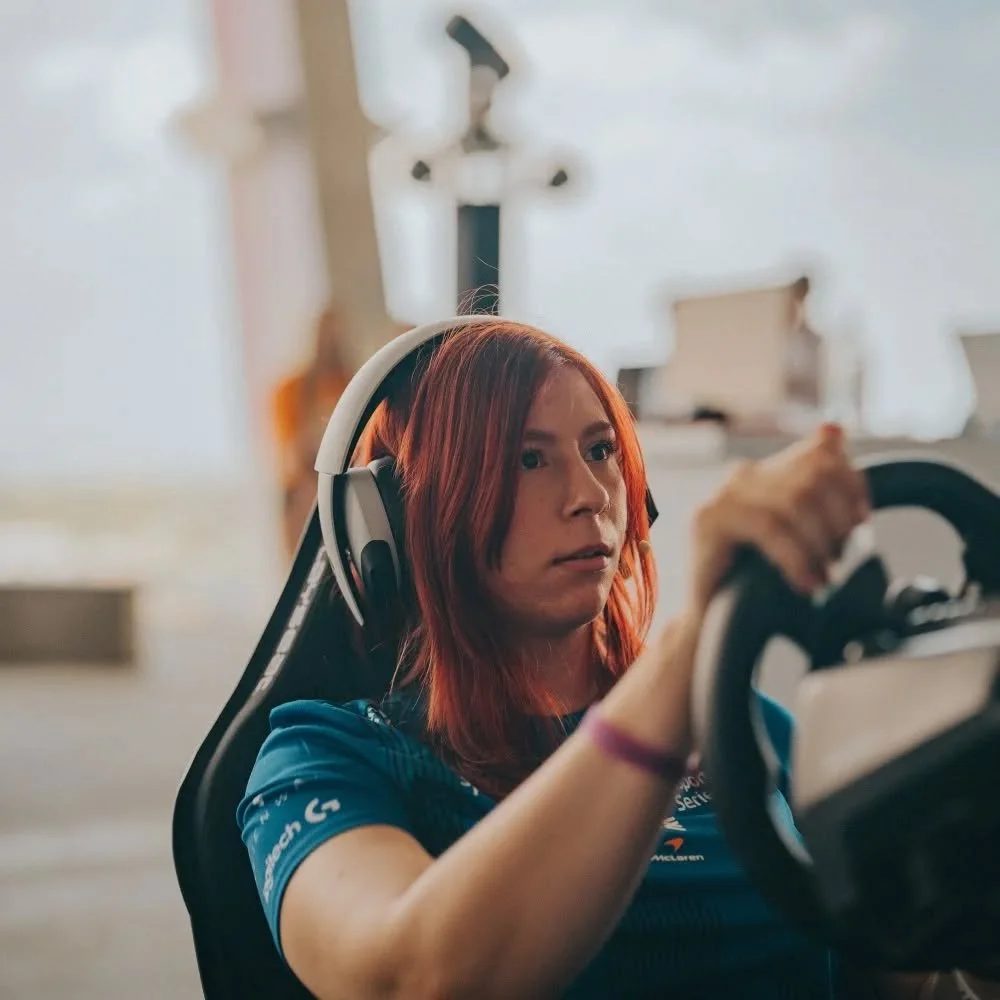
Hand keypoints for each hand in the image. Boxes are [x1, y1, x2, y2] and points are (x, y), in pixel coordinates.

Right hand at [686, 423, 869, 615]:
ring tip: (824, 576)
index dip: (852, 484)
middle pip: (813, 476)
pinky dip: (796, 558)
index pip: (822, 453)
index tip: (862, 522)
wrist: (713, 622)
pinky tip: (805, 582)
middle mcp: (745, 475)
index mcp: (768, 473)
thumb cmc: (759, 583)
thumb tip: (833, 429)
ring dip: (819, 543)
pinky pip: (769, 527)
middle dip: (838, 520)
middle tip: (841, 558)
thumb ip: (817, 492)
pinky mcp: (708, 519)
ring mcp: (723, 495)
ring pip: (794, 501)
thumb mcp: (798, 533)